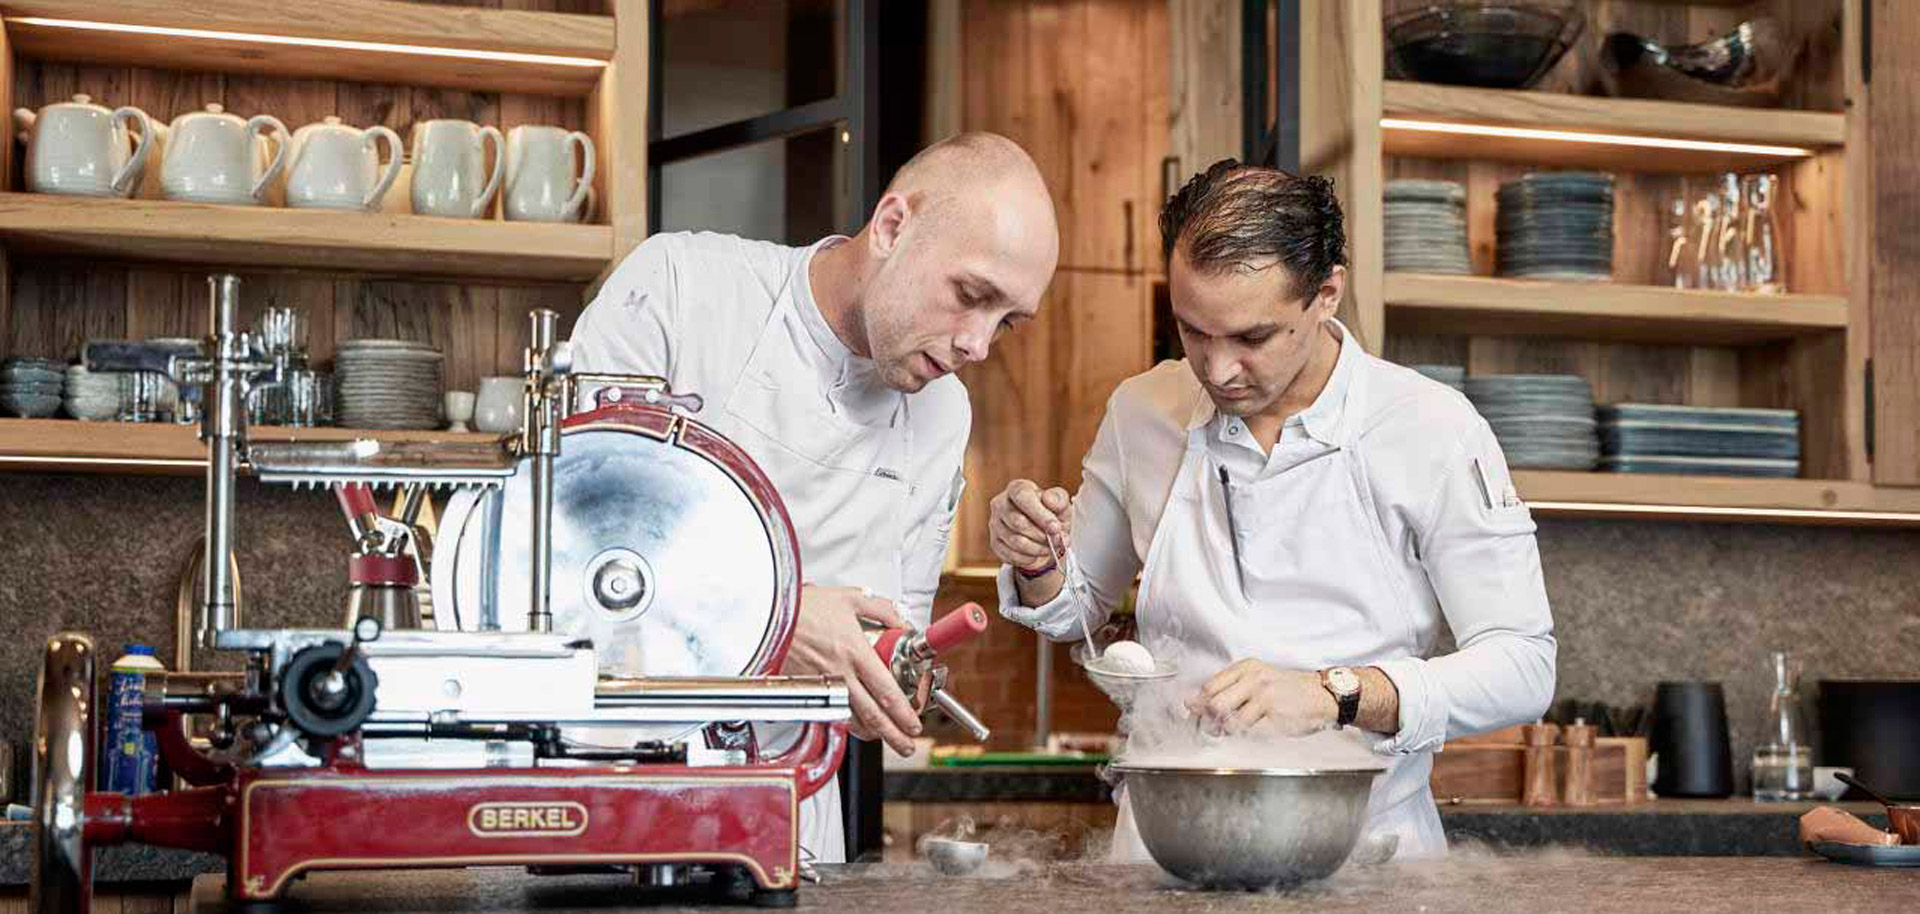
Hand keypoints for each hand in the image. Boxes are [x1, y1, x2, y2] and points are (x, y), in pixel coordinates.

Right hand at [782, 585, 921, 755]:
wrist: (766, 616)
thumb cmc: (803, 608)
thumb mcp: (849, 599)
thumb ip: (881, 609)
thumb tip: (900, 621)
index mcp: (855, 653)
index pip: (886, 692)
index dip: (903, 713)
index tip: (914, 724)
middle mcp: (840, 674)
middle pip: (872, 715)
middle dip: (894, 735)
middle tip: (907, 745)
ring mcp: (822, 685)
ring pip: (851, 720)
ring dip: (871, 734)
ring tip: (886, 739)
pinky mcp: (807, 690)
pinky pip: (831, 713)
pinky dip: (847, 723)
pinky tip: (857, 726)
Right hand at [988, 479, 1071, 571]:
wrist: (1045, 532)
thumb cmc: (1052, 514)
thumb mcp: (1061, 504)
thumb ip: (1058, 499)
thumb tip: (1049, 500)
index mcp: (1016, 488)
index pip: (1023, 497)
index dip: (1040, 514)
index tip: (1055, 528)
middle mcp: (1000, 504)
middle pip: (1018, 522)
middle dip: (1042, 535)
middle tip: (1057, 540)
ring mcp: (995, 524)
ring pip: (1016, 541)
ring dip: (1038, 548)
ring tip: (1050, 547)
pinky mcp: (995, 543)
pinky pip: (1011, 555)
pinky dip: (1029, 558)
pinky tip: (1038, 554)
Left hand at [1187, 660, 1336, 737]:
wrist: (1322, 695)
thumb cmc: (1288, 689)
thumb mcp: (1259, 678)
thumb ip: (1231, 688)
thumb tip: (1199, 705)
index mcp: (1247, 668)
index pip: (1210, 686)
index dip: (1198, 704)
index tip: (1194, 713)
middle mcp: (1254, 679)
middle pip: (1215, 704)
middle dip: (1208, 720)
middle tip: (1210, 727)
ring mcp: (1265, 697)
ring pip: (1230, 721)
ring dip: (1227, 731)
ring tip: (1233, 729)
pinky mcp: (1274, 715)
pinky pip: (1249, 731)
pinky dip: (1246, 735)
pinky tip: (1254, 729)